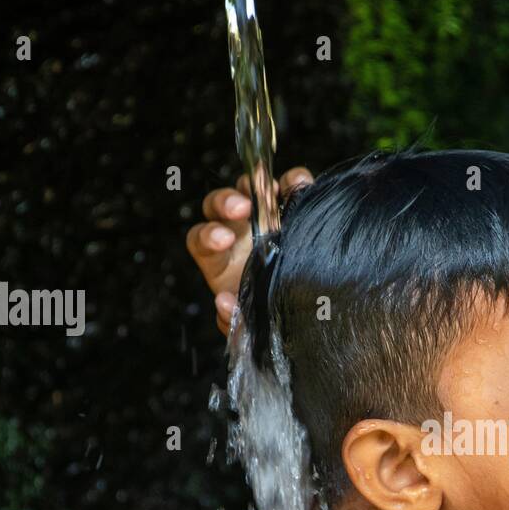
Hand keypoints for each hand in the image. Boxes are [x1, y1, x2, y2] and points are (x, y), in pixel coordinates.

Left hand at [185, 167, 313, 334]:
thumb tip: (225, 304)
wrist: (308, 317)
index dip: (207, 235)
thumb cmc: (270, 317)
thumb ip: (233, 323)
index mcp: (219, 261)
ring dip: (257, 183)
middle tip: (241, 208)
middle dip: (225, 201)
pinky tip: (302, 185)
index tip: (223, 240)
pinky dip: (294, 181)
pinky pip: (290, 186)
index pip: (200, 239)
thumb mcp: (249, 328)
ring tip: (272, 189)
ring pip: (250, 187)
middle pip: (217, 205)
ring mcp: (264, 219)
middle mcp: (237, 235)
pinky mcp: (293, 210)